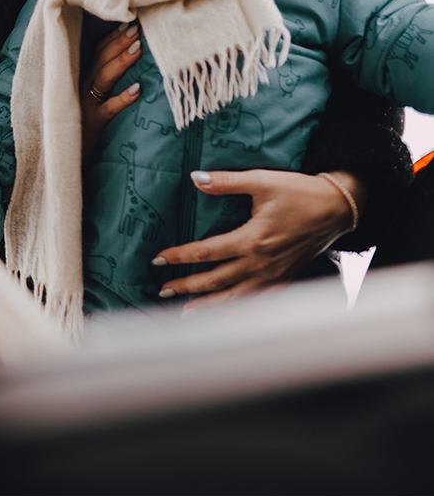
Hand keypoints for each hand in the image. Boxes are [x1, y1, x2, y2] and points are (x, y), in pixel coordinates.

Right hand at [80, 22, 142, 161]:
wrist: (57, 160)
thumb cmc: (72, 132)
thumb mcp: (80, 104)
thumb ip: (92, 86)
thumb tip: (112, 67)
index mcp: (77, 81)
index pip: (94, 53)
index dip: (111, 38)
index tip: (128, 23)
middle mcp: (78, 88)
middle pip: (99, 60)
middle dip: (118, 43)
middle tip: (137, 28)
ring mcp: (83, 105)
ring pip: (103, 78)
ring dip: (120, 62)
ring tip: (138, 48)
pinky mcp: (90, 124)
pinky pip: (108, 109)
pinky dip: (122, 99)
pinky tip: (138, 89)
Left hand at [152, 168, 364, 311]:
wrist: (338, 208)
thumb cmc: (300, 193)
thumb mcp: (262, 181)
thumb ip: (226, 182)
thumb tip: (195, 178)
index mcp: (252, 240)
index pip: (206, 253)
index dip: (179, 257)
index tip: (157, 260)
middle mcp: (261, 264)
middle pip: (215, 281)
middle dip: (186, 287)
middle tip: (162, 290)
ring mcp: (274, 275)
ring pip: (235, 298)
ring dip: (209, 306)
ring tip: (186, 313)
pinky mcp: (285, 278)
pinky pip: (259, 301)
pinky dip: (240, 311)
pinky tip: (227, 317)